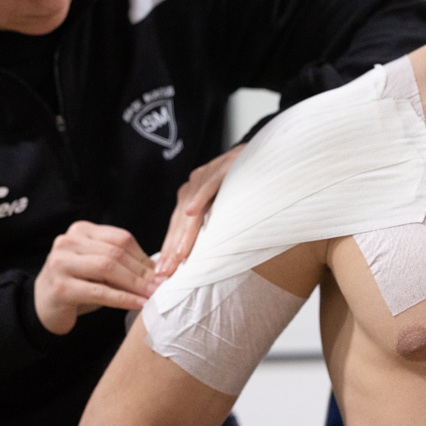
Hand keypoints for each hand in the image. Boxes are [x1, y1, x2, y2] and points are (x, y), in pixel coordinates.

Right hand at [34, 221, 155, 334]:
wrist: (43, 307)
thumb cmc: (77, 285)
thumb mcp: (99, 268)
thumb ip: (122, 263)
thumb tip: (159, 270)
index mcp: (81, 230)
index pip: (121, 238)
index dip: (143, 256)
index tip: (162, 272)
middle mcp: (68, 242)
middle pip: (115, 253)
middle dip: (142, 272)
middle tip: (161, 286)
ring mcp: (61, 263)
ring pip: (108, 268)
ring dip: (135, 284)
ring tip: (152, 295)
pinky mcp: (60, 287)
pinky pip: (100, 292)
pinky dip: (123, 299)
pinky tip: (138, 304)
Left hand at [155, 144, 245, 277]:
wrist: (264, 152)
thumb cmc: (245, 183)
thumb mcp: (224, 205)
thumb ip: (210, 223)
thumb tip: (200, 254)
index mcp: (191, 195)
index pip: (176, 226)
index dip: (169, 249)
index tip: (162, 274)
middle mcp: (194, 184)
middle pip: (179, 221)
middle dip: (171, 249)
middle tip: (165, 273)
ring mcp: (207, 175)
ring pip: (191, 206)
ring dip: (184, 233)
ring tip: (178, 256)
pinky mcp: (223, 167)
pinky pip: (210, 185)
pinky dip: (200, 198)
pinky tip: (191, 212)